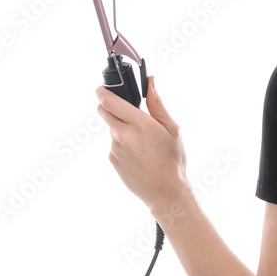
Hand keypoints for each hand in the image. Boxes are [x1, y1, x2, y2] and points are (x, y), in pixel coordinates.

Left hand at [95, 76, 188, 211]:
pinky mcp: (112, 159)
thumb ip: (157, 104)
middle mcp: (123, 135)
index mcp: (140, 124)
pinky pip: (114, 144)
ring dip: (121, 127)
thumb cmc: (173, 161)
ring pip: (111, 128)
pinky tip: (139, 154)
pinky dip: (123, 143)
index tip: (104, 88)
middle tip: (126, 111)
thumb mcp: (172, 130)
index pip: (109, 101)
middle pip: (103, 111)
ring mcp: (115, 148)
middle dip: (111, 106)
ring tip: (142, 141)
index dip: (103, 91)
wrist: (165, 192)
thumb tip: (150, 82)